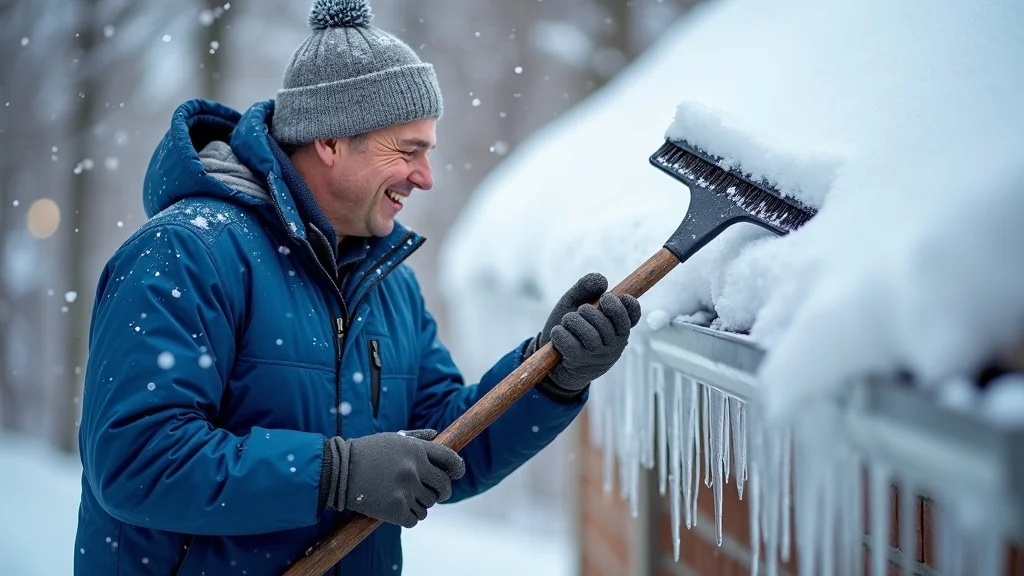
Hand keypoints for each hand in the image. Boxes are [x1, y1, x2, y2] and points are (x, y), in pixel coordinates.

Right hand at [324, 430, 464, 527]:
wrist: (338, 471)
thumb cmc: (366, 452)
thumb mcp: (392, 438)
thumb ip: (417, 438)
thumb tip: (438, 434)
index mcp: (416, 449)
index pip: (450, 459)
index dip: (457, 468)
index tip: (456, 474)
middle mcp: (414, 468)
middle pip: (443, 486)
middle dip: (442, 491)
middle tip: (435, 493)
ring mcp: (405, 489)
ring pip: (429, 505)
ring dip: (422, 504)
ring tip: (407, 499)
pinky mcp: (395, 509)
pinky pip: (415, 519)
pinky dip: (410, 517)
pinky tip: (400, 511)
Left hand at [527, 273, 641, 400]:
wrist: (553, 359)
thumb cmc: (570, 327)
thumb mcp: (575, 303)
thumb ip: (587, 288)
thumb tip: (603, 281)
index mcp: (619, 328)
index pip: (633, 314)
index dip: (623, 304)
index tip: (606, 298)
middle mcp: (614, 344)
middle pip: (605, 322)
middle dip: (586, 311)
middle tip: (579, 312)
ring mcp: (597, 356)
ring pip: (588, 334)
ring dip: (571, 322)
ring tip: (566, 322)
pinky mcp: (579, 363)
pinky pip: (570, 343)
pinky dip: (559, 334)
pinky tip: (558, 334)